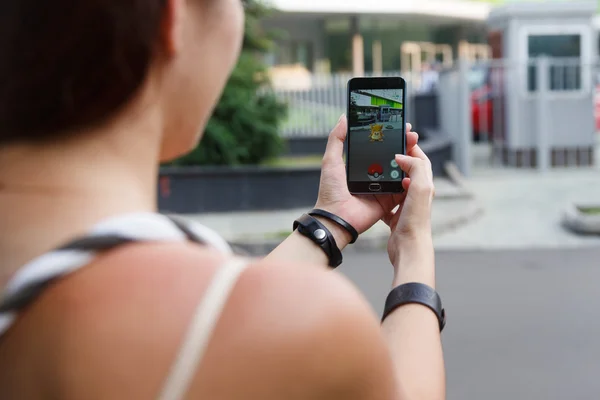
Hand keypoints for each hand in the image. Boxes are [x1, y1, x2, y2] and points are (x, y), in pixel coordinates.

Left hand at [314, 115, 419, 246]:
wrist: (335, 217)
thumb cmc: (330, 191)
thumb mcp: (331, 160)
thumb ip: (337, 139)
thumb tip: (344, 117)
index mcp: (361, 165)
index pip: (379, 146)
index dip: (389, 136)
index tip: (398, 124)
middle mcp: (374, 175)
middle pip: (393, 157)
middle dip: (404, 144)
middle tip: (410, 133)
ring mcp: (383, 188)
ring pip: (401, 171)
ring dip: (410, 158)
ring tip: (414, 144)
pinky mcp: (389, 200)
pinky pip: (403, 189)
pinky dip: (410, 179)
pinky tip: (415, 166)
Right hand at [383, 142, 434, 267]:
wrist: (409, 248)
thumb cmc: (415, 222)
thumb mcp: (419, 189)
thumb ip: (415, 168)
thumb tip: (403, 157)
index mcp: (424, 186)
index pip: (421, 160)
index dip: (412, 148)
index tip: (401, 139)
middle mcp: (417, 195)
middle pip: (409, 171)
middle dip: (400, 160)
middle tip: (388, 150)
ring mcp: (407, 206)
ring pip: (398, 186)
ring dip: (389, 176)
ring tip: (379, 168)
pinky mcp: (396, 216)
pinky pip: (388, 202)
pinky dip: (381, 196)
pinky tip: (373, 195)